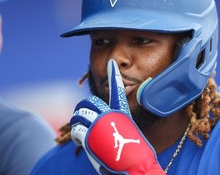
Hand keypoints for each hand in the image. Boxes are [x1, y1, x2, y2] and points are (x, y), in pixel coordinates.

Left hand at [70, 59, 164, 174]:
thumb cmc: (134, 151)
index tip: (111, 63)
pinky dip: (76, 136)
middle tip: (80, 117)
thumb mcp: (128, 130)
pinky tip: (82, 142)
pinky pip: (76, 130)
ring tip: (81, 132)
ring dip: (76, 123)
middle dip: (81, 108)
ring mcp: (100, 123)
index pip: (117, 89)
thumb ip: (116, 122)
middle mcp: (110, 114)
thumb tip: (109, 120)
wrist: (136, 164)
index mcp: (121, 112)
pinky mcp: (90, 135)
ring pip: (79, 114)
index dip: (114, 75)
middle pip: (89, 101)